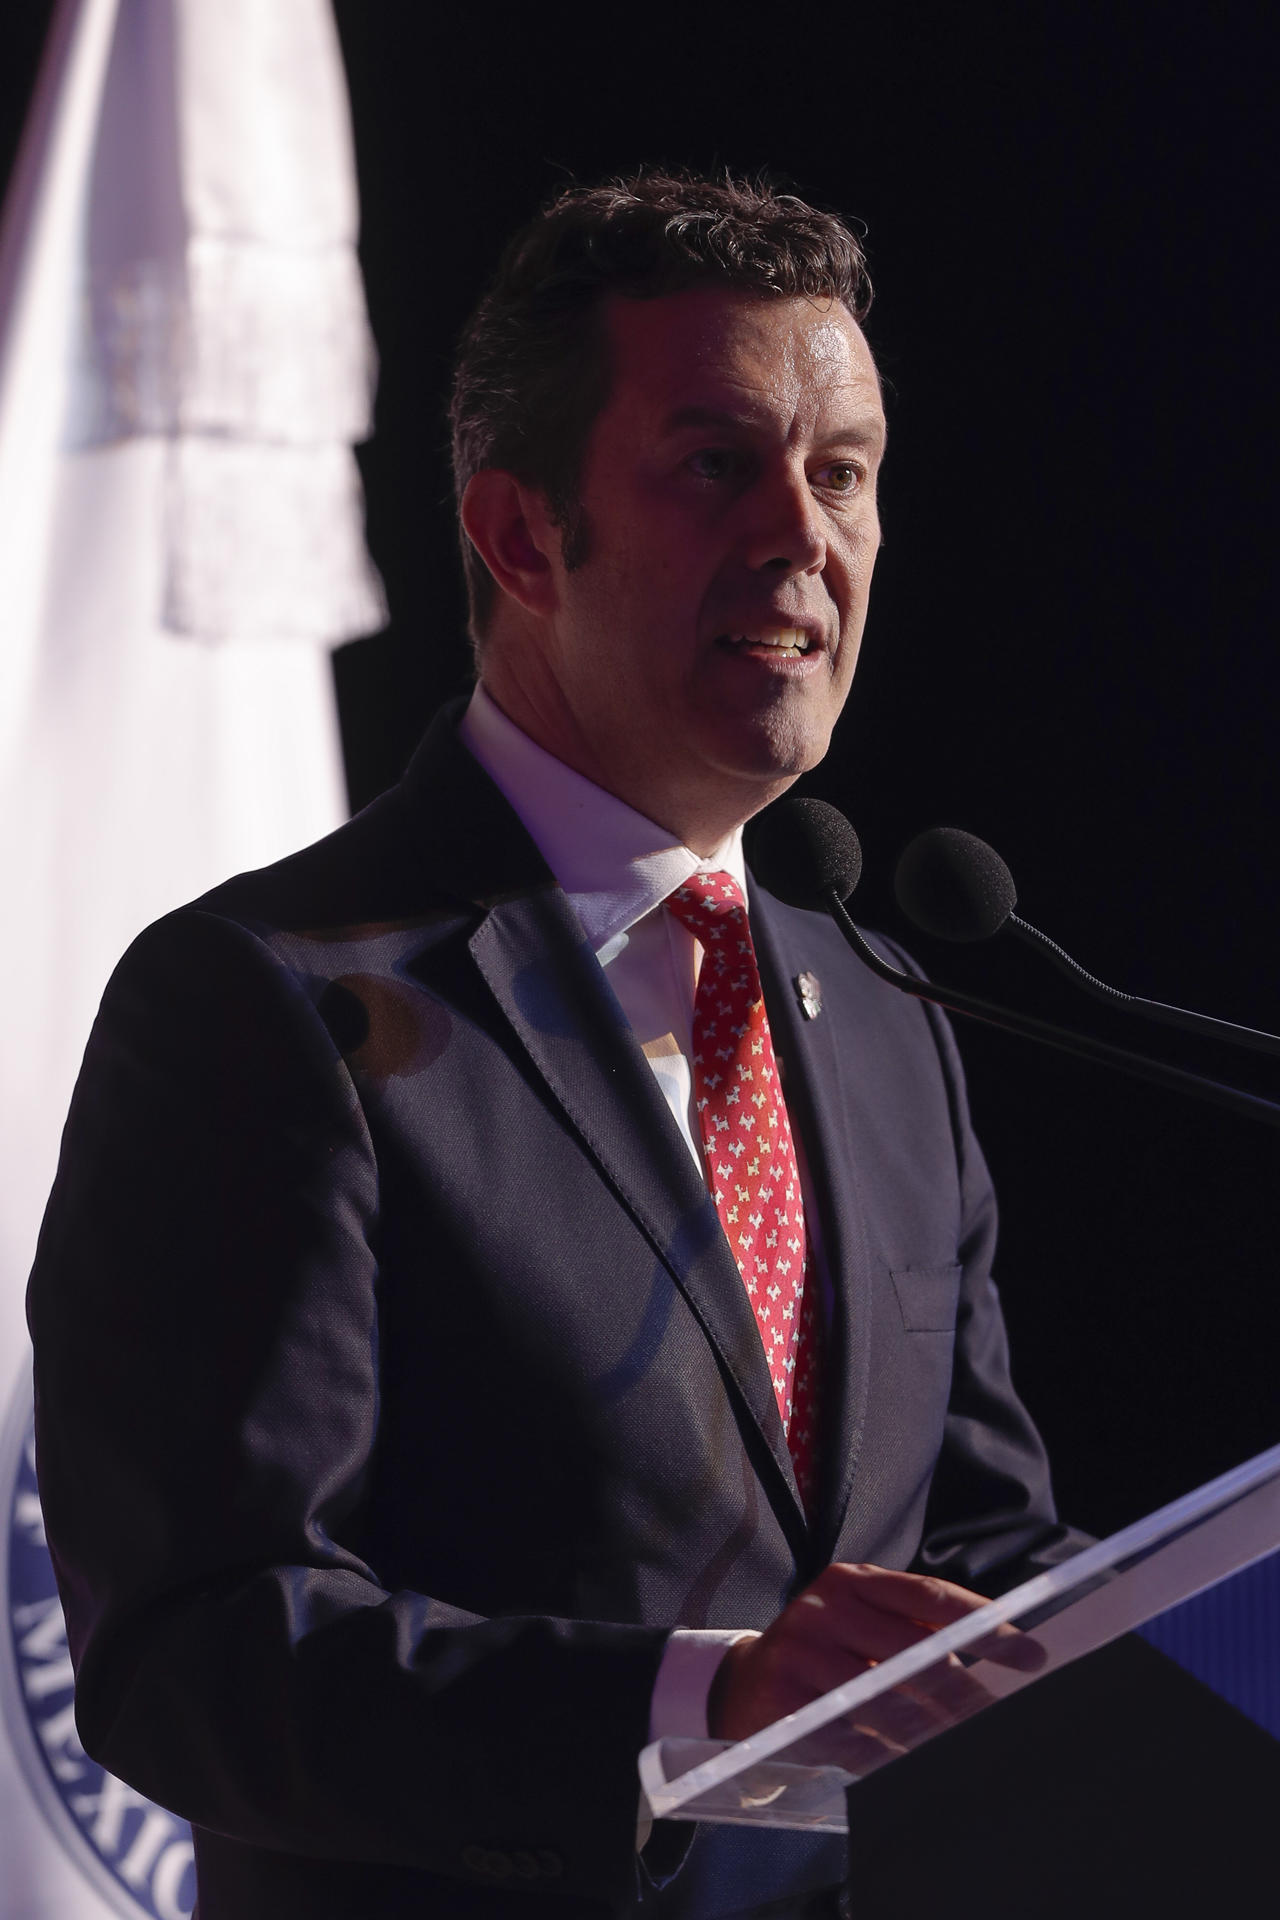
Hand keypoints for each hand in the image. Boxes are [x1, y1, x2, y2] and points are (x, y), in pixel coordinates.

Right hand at [707, 1563, 1043, 1770]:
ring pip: (886, 1697)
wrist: (742, 1683)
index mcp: (854, 1581)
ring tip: (967, 1744)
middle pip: (913, 1651)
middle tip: (1000, 1716)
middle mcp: (827, 1606)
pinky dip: (887, 1756)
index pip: (931, 1597)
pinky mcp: (785, 1696)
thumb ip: (915, 1630)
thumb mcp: (861, 1622)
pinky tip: (914, 1766)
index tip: (1030, 1653)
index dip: (985, 1625)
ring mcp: (802, 1650)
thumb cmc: (821, 1651)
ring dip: (934, 1729)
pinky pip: (850, 1735)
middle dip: (966, 1690)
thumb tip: (994, 1653)